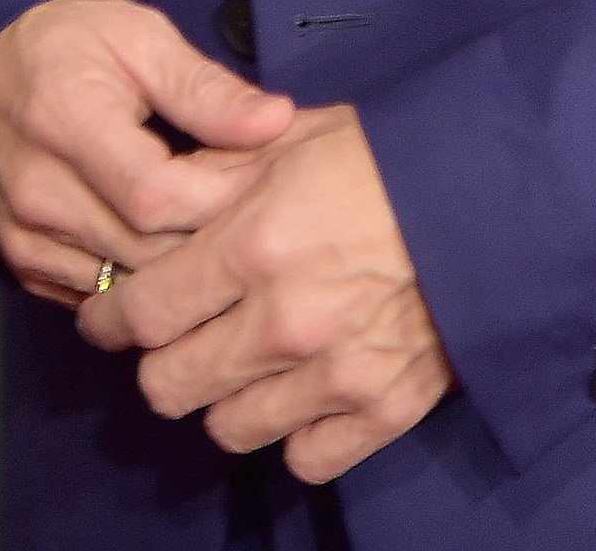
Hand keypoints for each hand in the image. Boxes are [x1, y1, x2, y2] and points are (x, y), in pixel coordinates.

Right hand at [0, 0, 295, 305]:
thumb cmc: (64, 43)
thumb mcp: (139, 37)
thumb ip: (205, 87)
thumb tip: (274, 120)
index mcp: (65, 121)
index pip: (156, 196)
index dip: (221, 195)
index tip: (264, 176)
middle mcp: (36, 189)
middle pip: (146, 248)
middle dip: (211, 231)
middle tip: (254, 202)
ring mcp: (23, 234)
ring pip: (126, 283)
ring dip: (179, 261)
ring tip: (216, 220)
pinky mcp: (22, 261)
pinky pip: (98, 294)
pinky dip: (140, 276)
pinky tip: (169, 240)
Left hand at [76, 102, 452, 482]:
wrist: (490, 195)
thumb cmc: (386, 156)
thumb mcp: (291, 137)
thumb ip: (216, 169)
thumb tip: (157, 195)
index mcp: (254, 243)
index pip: (140, 312)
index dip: (108, 317)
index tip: (105, 315)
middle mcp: (284, 320)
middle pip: (170, 385)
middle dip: (160, 362)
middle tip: (176, 339)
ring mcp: (334, 373)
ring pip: (228, 428)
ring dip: (224, 398)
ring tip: (242, 362)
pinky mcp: (381, 408)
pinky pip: (304, 458)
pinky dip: (295, 432)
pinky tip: (299, 392)